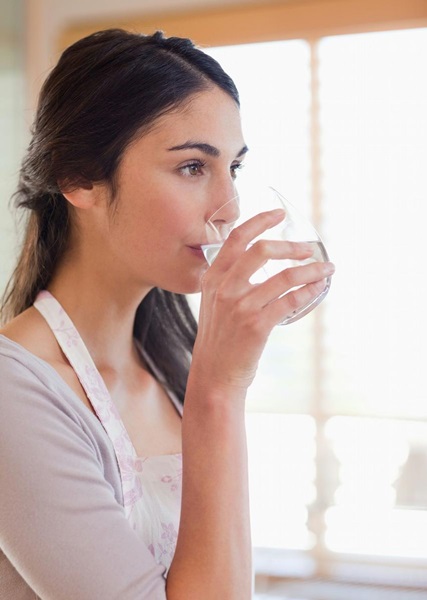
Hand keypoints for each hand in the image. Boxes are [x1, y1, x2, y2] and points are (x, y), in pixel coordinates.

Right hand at [191, 209, 334, 397]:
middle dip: (291, 245)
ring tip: (327, 269)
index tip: (279, 214)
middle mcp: (224, 288)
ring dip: (311, 270)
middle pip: (261, 250)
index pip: (235, 238)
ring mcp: (240, 306)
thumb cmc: (220, 339)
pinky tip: (318, 288)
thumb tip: (262, 259)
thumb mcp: (214, 303)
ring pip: (284, 276)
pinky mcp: (256, 325)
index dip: (259, 221)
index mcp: (212, 278)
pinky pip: (291, 300)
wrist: (214, 375)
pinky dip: (309, 290)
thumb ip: (229, 280)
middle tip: (309, 248)